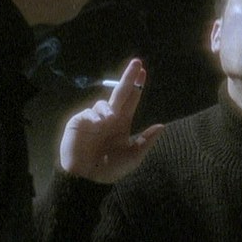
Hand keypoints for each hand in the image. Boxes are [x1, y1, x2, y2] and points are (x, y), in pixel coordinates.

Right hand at [59, 59, 164, 183]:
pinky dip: (94, 115)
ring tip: (110, 120)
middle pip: (120, 92)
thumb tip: (162, 125)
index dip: (137, 86)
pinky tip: (96, 124)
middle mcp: (109, 117)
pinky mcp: (79, 122)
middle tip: (138, 62)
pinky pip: (89, 112)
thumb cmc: (110, 169)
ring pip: (103, 103)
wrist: (86, 178)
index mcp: (122, 123)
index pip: (131, 100)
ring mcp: (94, 118)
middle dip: (128, 77)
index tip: (144, 72)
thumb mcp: (133, 156)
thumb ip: (146, 141)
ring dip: (108, 109)